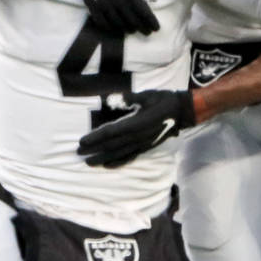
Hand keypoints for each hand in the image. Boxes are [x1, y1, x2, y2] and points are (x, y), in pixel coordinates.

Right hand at [67, 0, 158, 34]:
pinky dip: (110, 28)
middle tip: (146, 31)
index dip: (150, 22)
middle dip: (142, 28)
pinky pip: (103, 23)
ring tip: (132, 30)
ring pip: (118, 25)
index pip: (143, 12)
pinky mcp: (93, 7)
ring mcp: (104, 5)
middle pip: (133, 21)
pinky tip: (115, 28)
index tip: (156, 28)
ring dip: (127, 29)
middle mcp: (117, 1)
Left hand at [76, 90, 196, 167]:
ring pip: (119, 154)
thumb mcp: (147, 95)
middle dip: (94, 150)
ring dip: (102, 158)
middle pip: (111, 146)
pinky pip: (130, 157)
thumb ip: (131, 98)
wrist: (182, 112)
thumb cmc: (163, 100)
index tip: (82, 141)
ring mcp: (142, 144)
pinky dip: (118, 162)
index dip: (95, 137)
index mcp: (136, 123)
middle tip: (78, 153)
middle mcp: (137, 137)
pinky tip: (108, 165)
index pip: (110, 132)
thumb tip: (116, 98)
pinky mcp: (146, 147)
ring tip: (89, 162)